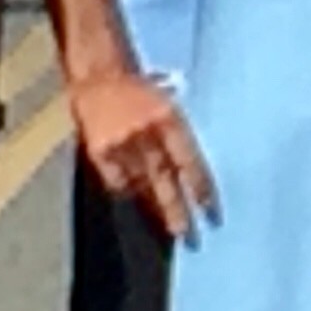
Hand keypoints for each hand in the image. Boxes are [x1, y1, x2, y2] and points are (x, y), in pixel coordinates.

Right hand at [71, 69, 214, 239]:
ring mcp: (120, 145)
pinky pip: (117, 181)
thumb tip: (190, 173)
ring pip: (141, 185)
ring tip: (167, 227)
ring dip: (154, 206)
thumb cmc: (141, 88)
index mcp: (169, 119)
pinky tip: (138, 201)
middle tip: (189, 236)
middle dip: (178, 210)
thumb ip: (178, 137)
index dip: (200, 189)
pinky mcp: (99, 152)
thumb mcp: (169, 105)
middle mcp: (146, 134)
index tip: (211, 212)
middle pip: (165, 181)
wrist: (100, 73)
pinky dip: (129, 191)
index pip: (189, 162)